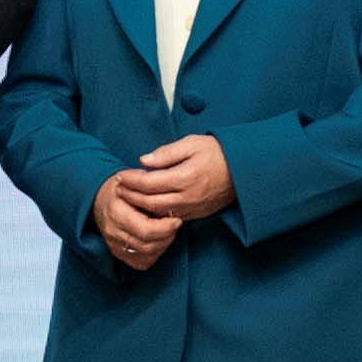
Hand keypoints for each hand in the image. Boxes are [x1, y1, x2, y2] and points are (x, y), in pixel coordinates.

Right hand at [92, 169, 180, 270]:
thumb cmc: (121, 188)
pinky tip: (157, 241)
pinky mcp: (118, 253)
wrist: (100, 199)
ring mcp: (114, 244)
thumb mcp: (133, 179)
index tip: (176, 219)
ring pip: (146, 255)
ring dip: (162, 245)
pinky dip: (154, 254)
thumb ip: (150, 187)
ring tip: (168, 231)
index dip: (166, 227)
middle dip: (167, 237)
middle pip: (147, 245)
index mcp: (116, 211)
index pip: (146, 229)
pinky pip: (141, 263)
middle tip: (174, 225)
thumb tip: (170, 194)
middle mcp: (112, 231)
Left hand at [118, 134, 233, 222]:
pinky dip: (155, 213)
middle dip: (131, 195)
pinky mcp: (195, 214)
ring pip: (158, 213)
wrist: (243, 171)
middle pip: (150, 202)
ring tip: (128, 197)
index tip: (120, 175)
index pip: (149, 183)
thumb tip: (144, 160)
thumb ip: (166, 153)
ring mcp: (192, 208)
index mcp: (185, 177)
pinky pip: (170, 218)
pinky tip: (146, 206)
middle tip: (118, 188)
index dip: (131, 180)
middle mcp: (187, 196)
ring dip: (140, 207)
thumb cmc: (218, 153)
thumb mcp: (192, 143)